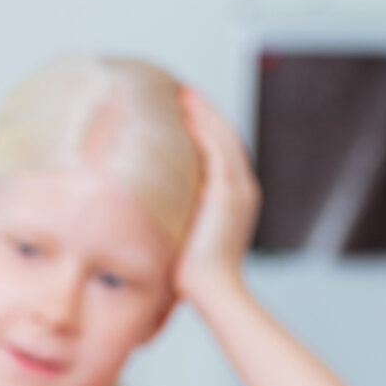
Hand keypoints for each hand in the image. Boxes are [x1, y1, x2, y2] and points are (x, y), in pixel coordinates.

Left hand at [175, 86, 261, 311]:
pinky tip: (190, 114)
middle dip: (206, 114)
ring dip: (206, 114)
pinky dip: (207, 130)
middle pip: (225, 139)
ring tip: (186, 94)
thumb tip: (144, 206)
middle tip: (185, 92)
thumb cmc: (191, 276)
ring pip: (224, 139)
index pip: (220, 154)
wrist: (213, 293)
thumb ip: (173, 215)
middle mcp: (241, 190)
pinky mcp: (229, 194)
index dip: (205, 129)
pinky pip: (219, 152)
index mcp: (232, 198)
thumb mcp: (181, 236)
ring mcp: (238, 191)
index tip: (184, 111)